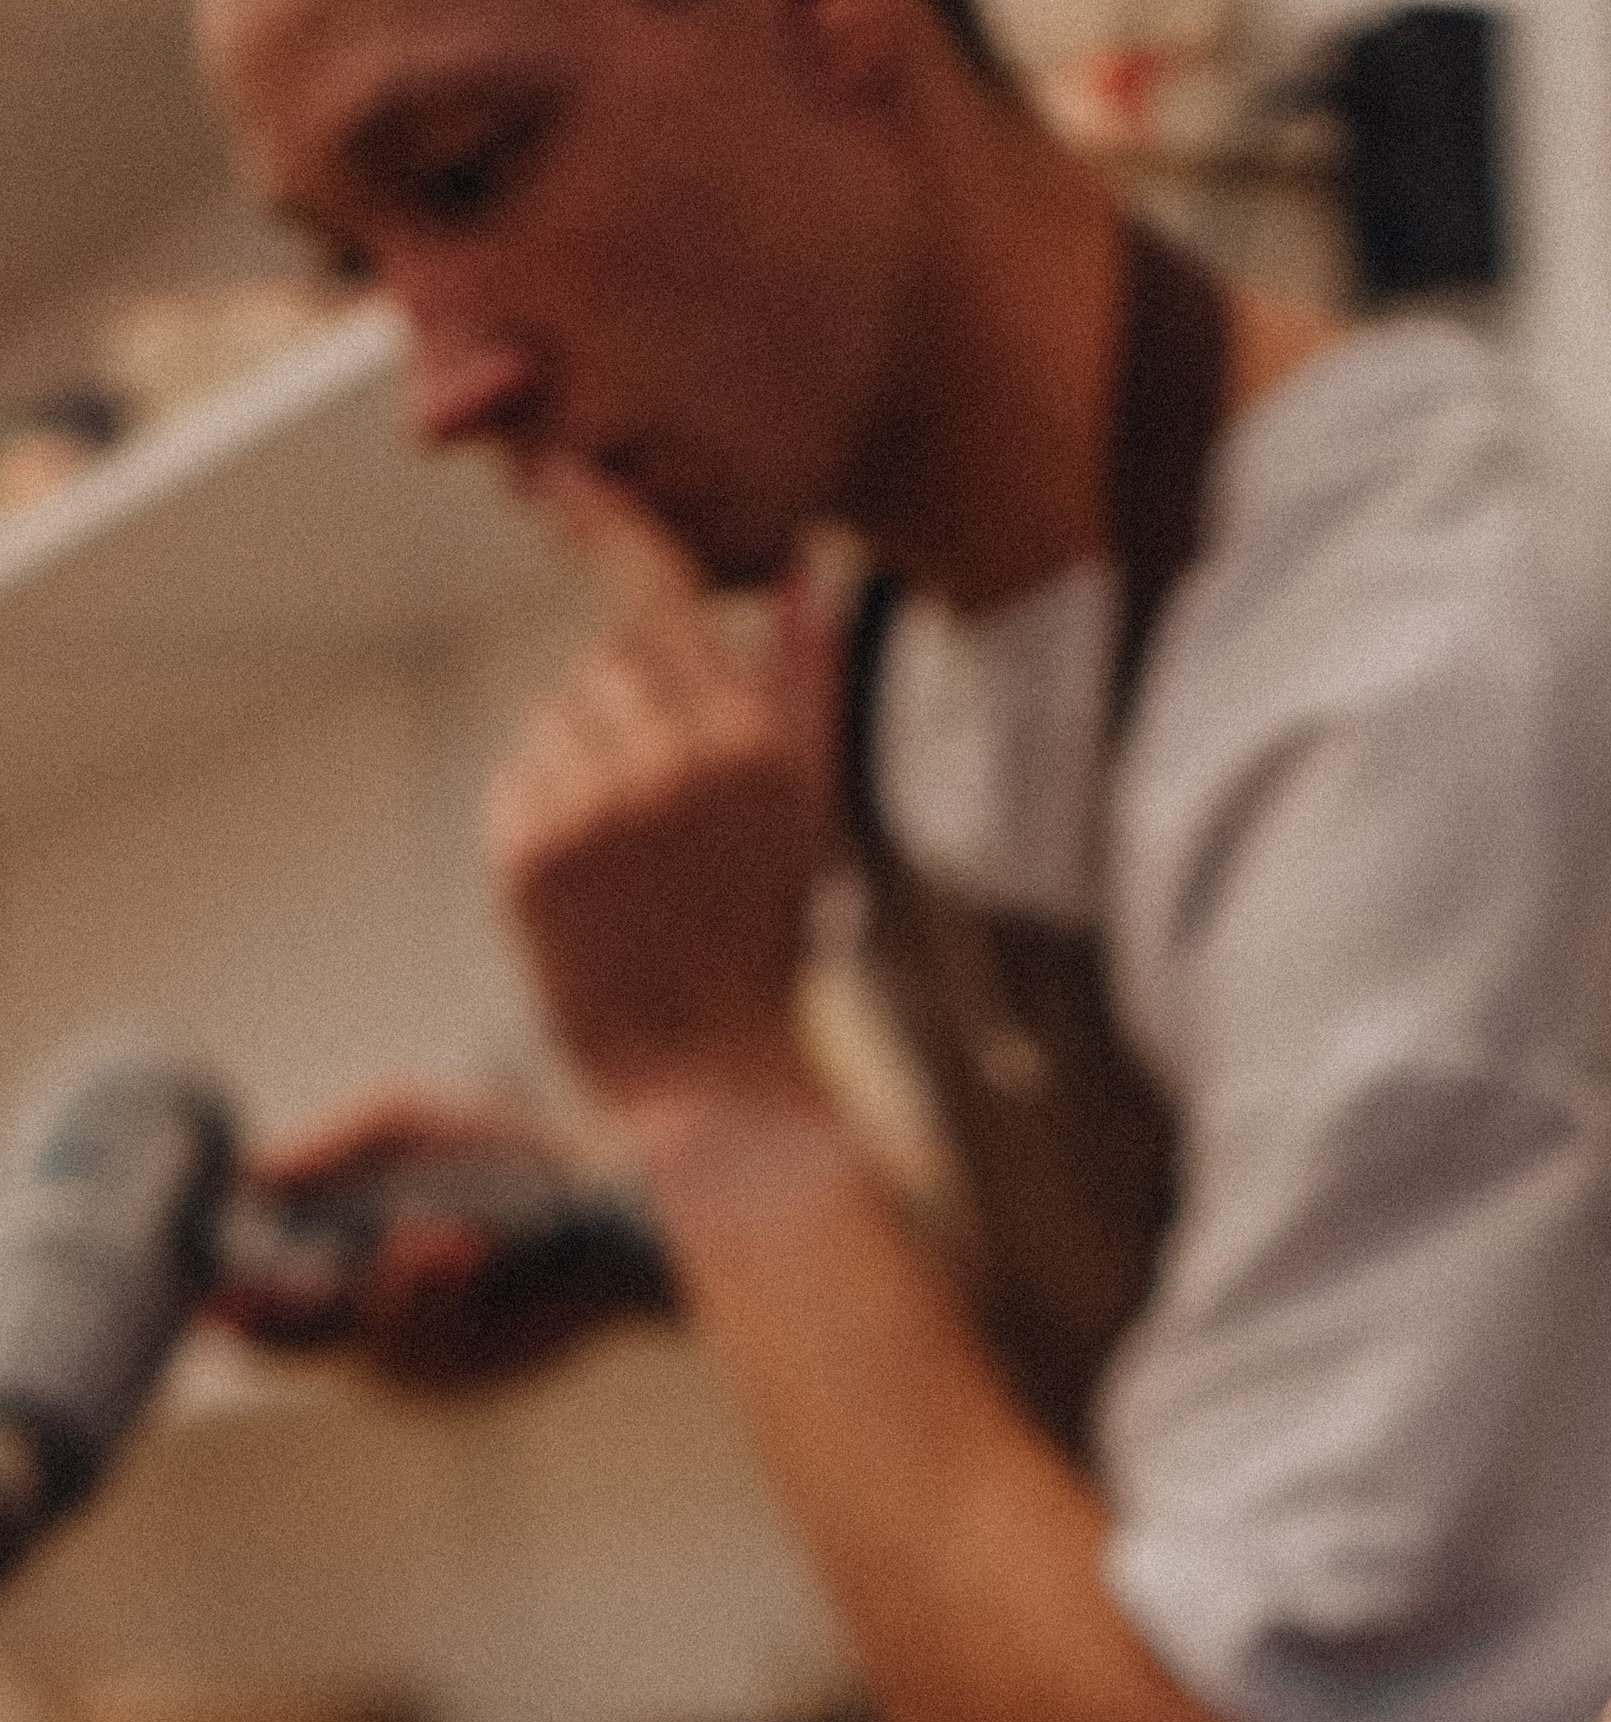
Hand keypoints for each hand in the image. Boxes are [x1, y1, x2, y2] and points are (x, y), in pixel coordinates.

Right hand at [217, 1094, 643, 1394]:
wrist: (597, 1183)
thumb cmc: (482, 1154)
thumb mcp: (397, 1124)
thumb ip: (329, 1148)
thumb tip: (252, 1174)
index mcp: (324, 1279)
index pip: (253, 1312)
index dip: (220, 1307)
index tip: (200, 1289)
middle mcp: (362, 1332)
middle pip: (294, 1348)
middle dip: (279, 1315)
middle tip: (253, 1293)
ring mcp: (422, 1362)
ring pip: (381, 1345)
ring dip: (399, 1290)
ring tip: (430, 1235)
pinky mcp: (483, 1374)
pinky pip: (448, 1347)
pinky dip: (451, 1296)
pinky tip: (460, 1250)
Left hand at [488, 461, 838, 1118]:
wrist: (705, 1075)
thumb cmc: (761, 944)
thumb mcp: (806, 814)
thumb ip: (805, 688)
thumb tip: (804, 577)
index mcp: (748, 746)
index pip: (656, 596)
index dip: (602, 523)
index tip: (554, 473)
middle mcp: (671, 763)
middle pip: (606, 661)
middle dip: (627, 710)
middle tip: (663, 818)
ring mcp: (593, 807)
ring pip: (559, 720)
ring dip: (584, 766)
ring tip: (633, 863)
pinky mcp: (528, 852)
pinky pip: (519, 779)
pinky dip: (546, 814)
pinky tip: (591, 883)